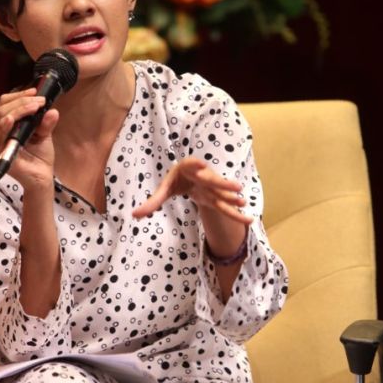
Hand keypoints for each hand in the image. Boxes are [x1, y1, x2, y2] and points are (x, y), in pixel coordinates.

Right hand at [0, 87, 58, 190]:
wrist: (41, 178)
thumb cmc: (40, 157)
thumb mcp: (44, 135)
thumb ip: (45, 123)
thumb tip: (52, 110)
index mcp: (8, 126)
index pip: (6, 104)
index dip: (18, 95)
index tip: (35, 91)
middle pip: (3, 108)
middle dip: (22, 100)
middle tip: (39, 100)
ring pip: (2, 117)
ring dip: (20, 109)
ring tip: (35, 106)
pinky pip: (0, 135)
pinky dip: (7, 124)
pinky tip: (14, 119)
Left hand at [132, 157, 252, 224]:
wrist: (192, 177)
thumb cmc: (177, 181)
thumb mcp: (165, 189)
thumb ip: (152, 202)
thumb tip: (134, 215)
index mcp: (188, 168)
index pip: (191, 166)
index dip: (195, 165)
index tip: (199, 164)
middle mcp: (203, 176)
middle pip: (212, 180)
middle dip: (222, 183)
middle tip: (234, 186)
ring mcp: (212, 188)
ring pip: (222, 194)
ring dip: (232, 197)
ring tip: (242, 201)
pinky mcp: (217, 198)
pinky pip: (226, 206)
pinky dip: (235, 212)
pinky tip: (248, 218)